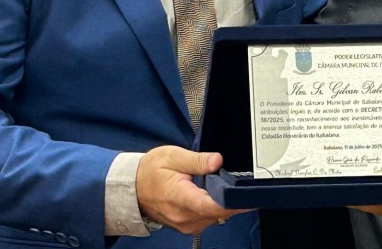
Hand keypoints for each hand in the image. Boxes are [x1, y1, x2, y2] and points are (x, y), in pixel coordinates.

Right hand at [135, 146, 249, 234]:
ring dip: (224, 204)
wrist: (133, 188)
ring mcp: (187, 224)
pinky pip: (210, 219)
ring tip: (221, 186)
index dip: (231, 202)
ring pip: (217, 217)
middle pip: (219, 212)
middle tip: (240, 182)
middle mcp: (184, 216)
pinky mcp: (189, 226)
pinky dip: (216, 208)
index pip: (209, 205)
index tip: (248, 196)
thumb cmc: (150, 171)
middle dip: (232, 198)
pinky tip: (213, 195)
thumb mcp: (172, 156)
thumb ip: (197, 160)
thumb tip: (217, 161)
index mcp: (179, 197)